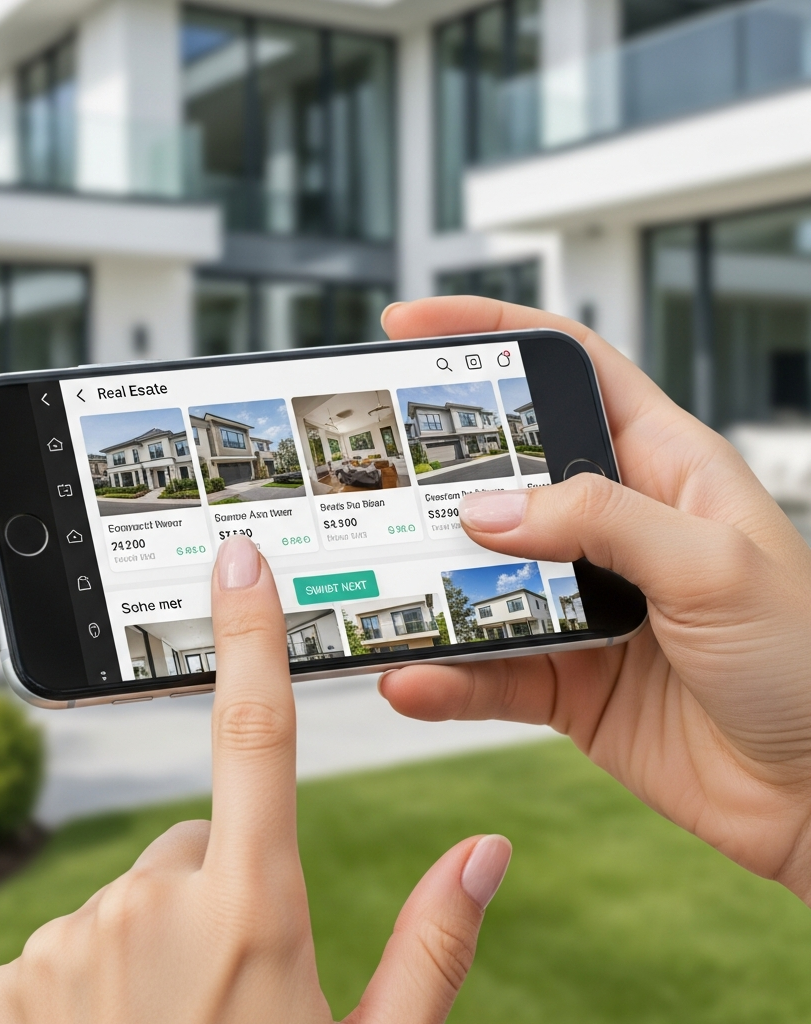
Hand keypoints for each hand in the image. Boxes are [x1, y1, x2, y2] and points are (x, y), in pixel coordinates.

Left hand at [0, 535, 511, 1023]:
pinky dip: (85, 984)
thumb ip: (431, 946)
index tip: (237, 556)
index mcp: (253, 912)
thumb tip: (486, 846)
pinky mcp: (2, 986)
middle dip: (215, 892)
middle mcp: (151, 908)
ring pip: (126, 901)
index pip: (255, 732)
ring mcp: (64, 947)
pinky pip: (59, 951)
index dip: (249, 633)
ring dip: (152, 945)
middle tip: (233, 992)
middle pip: (192, 847)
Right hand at [378, 297, 810, 904]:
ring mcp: (581, 602)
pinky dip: (446, 675)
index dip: (489, 335)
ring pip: (480, 577)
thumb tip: (487, 510)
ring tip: (376, 589)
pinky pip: (488, 668)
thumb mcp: (715, 565)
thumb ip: (599, 521)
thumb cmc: (807, 663)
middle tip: (369, 477)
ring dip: (426, 585)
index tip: (411, 329)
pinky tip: (414, 678)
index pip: (567, 369)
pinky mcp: (564, 675)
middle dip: (431, 473)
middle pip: (501, 475)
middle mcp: (612, 527)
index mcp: (661, 467)